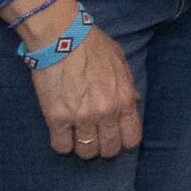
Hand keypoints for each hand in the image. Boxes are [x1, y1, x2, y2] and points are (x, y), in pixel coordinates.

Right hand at [32, 18, 142, 160]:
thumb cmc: (93, 45)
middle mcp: (106, 114)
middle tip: (94, 137)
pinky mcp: (57, 118)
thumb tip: (133, 102)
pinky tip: (61, 135)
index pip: (131, 138)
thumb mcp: (121, 62)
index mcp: (124, 101)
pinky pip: (61, 146)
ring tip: (77, 136)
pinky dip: (62, 144)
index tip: (115, 135)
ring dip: (82, 147)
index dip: (123, 140)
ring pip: (86, 152)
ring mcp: (81, 118)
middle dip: (103, 146)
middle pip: (109, 149)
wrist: (62, 38)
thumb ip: (127, 85)